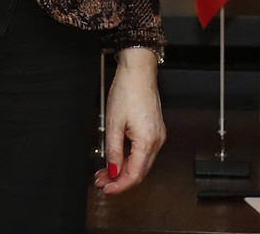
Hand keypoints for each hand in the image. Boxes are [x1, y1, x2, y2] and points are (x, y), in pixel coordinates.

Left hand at [93, 48, 164, 194]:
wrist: (138, 72)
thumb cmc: (128, 91)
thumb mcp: (113, 124)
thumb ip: (113, 151)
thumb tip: (112, 171)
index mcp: (148, 141)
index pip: (134, 175)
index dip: (119, 186)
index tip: (106, 189)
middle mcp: (157, 140)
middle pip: (139, 171)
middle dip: (119, 180)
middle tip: (101, 181)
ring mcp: (157, 135)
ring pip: (141, 163)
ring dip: (123, 170)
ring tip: (105, 171)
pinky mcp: (154, 130)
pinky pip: (143, 152)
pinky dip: (129, 159)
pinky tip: (117, 159)